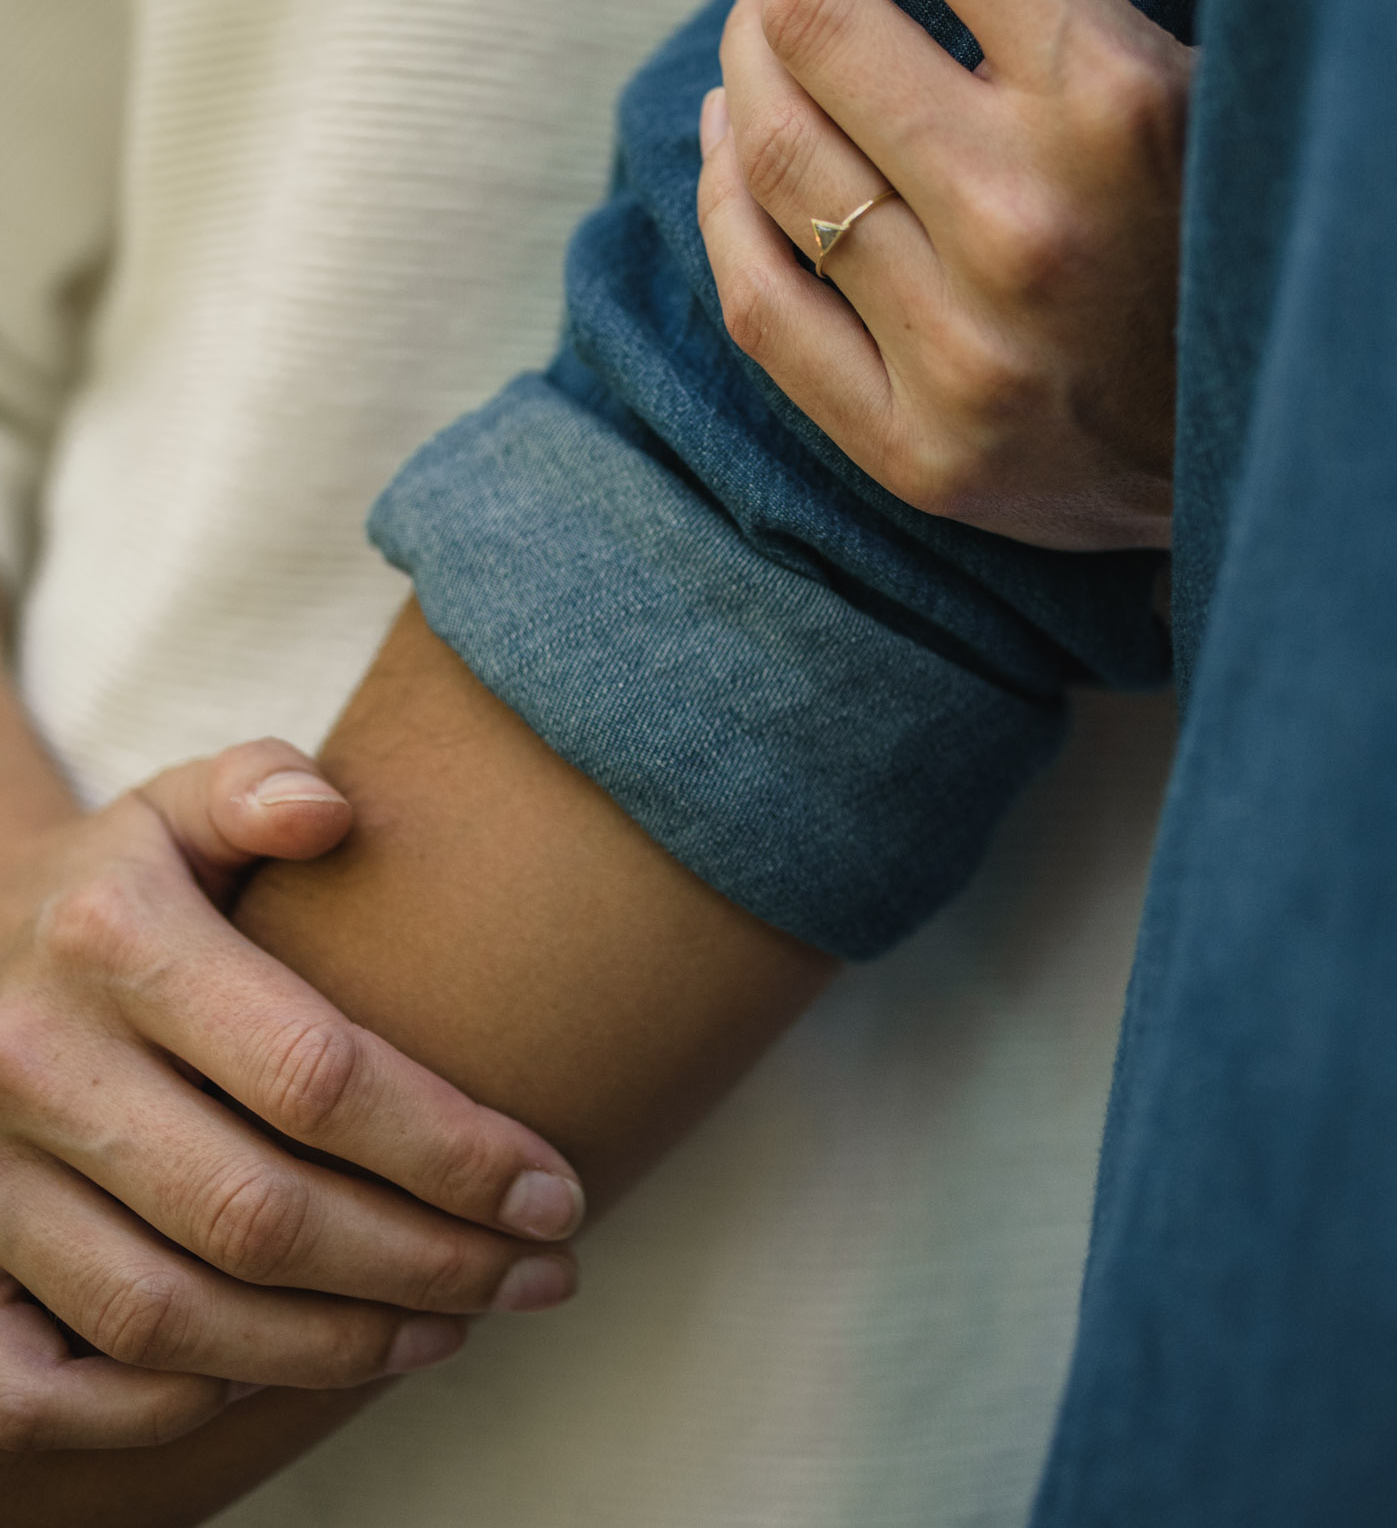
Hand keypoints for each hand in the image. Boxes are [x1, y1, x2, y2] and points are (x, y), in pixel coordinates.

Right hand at [0, 739, 582, 1453]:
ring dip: (335, 1347)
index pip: (312, 1074)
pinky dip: (183, 1402)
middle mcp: (40, 1067)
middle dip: (426, 1262)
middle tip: (541, 1272)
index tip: (554, 1185)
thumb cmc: (112, 885)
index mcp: (112, 939)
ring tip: (457, 1327)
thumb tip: (328, 810)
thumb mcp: (171, 807)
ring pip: (173, 1317)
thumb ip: (254, 785)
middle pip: (259, 1215)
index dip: (447, 1149)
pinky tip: (296, 1372)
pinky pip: (60, 1384)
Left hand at [696, 0, 1233, 550]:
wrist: (1304, 452)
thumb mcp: (1273, 32)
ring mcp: (964, 348)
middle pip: (811, 12)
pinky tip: (737, 132)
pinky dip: (723, 192)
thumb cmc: (1282, 208)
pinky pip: (760, 295)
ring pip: (769, 145)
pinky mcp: (920, 446)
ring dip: (745, 45)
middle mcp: (1028, 220)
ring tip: (772, 10)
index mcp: (1122, 97)